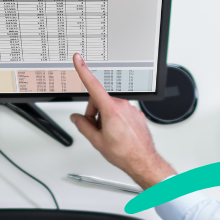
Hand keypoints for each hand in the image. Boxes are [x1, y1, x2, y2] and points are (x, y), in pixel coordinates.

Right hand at [68, 53, 174, 187]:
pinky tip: (118, 134)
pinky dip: (116, 120)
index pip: (93, 85)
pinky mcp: (136, 114)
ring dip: (105, 118)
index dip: (83, 70)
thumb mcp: (97, 141)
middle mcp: (123, 105)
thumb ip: (83, 126)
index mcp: (111, 110)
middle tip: (96, 130)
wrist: (143, 161)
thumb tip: (76, 118)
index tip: (78, 59)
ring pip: (110, 107)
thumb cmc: (124, 153)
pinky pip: (121, 112)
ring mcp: (131, 109)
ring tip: (109, 135)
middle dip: (94, 113)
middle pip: (99, 101)